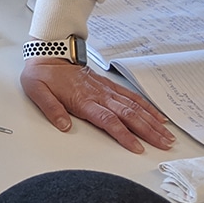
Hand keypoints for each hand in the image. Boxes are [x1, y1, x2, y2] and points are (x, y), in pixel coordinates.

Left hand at [20, 56, 175, 153]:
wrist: (48, 55)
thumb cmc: (43, 75)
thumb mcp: (37, 91)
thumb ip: (51, 109)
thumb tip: (63, 125)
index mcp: (83, 100)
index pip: (108, 120)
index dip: (124, 134)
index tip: (137, 147)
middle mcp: (99, 95)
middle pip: (128, 115)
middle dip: (148, 131)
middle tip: (163, 144)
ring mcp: (106, 90)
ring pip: (134, 106)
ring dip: (151, 121)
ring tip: (166, 134)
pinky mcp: (109, 86)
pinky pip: (131, 96)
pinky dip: (146, 106)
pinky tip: (157, 116)